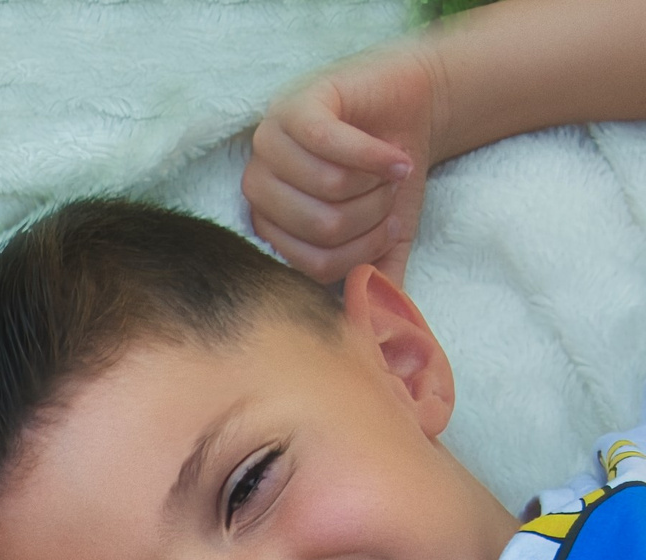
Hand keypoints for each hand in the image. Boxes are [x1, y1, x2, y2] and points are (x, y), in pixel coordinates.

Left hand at [245, 43, 438, 283]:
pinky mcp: (299, 105)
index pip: (310, 265)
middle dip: (372, 216)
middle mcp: (259, 185)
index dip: (360, 254)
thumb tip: (375, 340)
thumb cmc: (388, 176)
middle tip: (389, 196)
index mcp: (268, 225)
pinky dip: (375, 156)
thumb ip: (373, 282)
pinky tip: (396, 158)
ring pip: (329, 187)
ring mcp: (272, 143)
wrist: (414, 106)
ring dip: (376, 184)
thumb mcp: (384, 236)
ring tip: (388, 171)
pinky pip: (331, 143)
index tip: (387, 231)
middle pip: (320, 228)